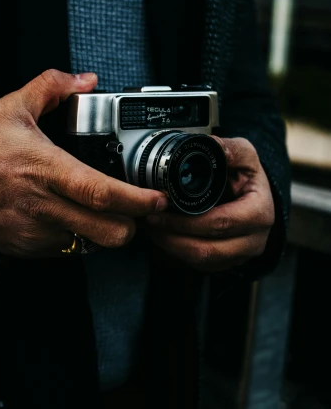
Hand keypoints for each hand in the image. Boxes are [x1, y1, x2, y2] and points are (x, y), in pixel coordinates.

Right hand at [0, 69, 166, 256]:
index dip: (137, 200)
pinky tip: (68, 217)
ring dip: (104, 232)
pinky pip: (65, 250)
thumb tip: (85, 80)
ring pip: (90, 246)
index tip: (159, 198)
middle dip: (133, 226)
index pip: (101, 192)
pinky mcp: (24, 248)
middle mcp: (43, 205)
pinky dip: (77, 237)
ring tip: (102, 212)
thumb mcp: (11, 107)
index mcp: (45, 168)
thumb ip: (52, 87)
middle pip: (108, 233)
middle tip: (137, 210)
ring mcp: (34, 231)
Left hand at [145, 137, 274, 271]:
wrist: (255, 196)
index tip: (161, 208)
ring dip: (170, 245)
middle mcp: (253, 240)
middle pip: (207, 248)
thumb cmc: (248, 176)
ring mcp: (239, 255)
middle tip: (149, 218)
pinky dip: (176, 250)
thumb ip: (229, 149)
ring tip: (151, 226)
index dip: (188, 220)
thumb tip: (209, 144)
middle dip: (172, 236)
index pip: (221, 223)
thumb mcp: (245, 155)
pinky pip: (198, 264)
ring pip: (200, 260)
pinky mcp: (225, 262)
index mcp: (259, 214)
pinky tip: (162, 234)